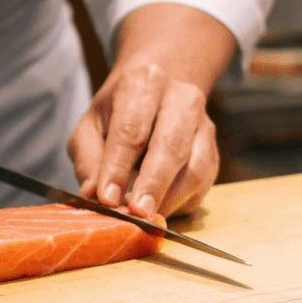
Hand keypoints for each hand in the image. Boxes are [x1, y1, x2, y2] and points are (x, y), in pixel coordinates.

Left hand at [67, 4, 232, 218]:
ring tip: (144, 218)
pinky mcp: (213, 149)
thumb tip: (92, 194)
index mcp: (144, 84)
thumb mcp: (91, 126)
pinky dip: (181, 202)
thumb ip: (88, 158)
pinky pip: (203, 183)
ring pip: (195, 168)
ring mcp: (204, 124)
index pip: (130, 130)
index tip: (107, 198)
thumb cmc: (117, 113)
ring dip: (169, 199)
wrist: (155, 93)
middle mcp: (181, 98)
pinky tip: (160, 209)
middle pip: (171, 146)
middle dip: (152, 185)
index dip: (118, 167)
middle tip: (137, 214)